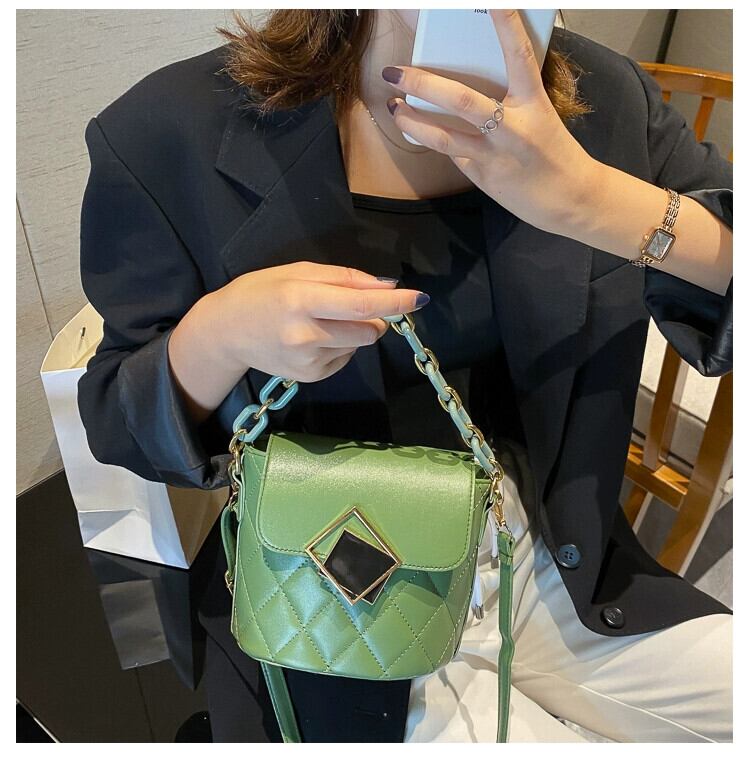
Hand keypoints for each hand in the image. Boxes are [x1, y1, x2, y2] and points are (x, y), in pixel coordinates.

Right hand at [209, 261, 427, 382]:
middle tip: (349, 305)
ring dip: (353, 331)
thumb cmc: (262, 292)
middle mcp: (305, 335)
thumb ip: (344, 278)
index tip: (419, 298)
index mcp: (301, 301)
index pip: (360, 305)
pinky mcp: (310, 378)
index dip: (394, 302)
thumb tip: (386, 286)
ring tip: (321, 321)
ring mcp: (308, 362)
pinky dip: (340, 346)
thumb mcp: (299, 272)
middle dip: (373, 316)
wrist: (226, 332)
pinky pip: (345, 358)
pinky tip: (314, 338)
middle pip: (369, 330)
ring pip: (359, 344)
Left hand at [381, 9, 598, 234]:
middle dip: (421, 83)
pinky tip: (430, 134)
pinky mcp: (483, 178)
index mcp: (534, 103)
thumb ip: (513, 100)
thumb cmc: (558, 153)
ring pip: (442, 137)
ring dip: (412, 120)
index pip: (518, 55)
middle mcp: (511, 128)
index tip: (492, 0)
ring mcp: (494, 156)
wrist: (574, 200)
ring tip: (393, 107)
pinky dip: (440, 143)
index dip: (505, 23)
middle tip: (393, 72)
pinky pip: (454, 156)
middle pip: (459, 100)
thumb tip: (477, 86)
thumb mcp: (541, 116)